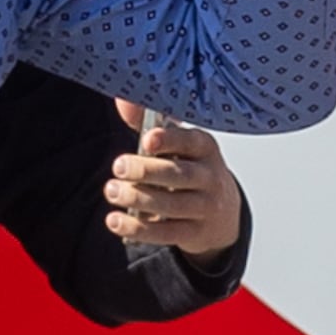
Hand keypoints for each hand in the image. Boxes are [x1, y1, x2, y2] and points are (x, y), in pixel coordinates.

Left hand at [107, 101, 244, 255]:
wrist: (222, 213)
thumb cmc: (191, 170)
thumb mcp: (178, 146)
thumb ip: (149, 126)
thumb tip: (124, 101)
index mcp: (205, 148)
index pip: (190, 142)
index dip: (169, 140)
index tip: (147, 140)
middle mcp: (211, 177)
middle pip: (179, 175)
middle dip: (146, 171)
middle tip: (118, 167)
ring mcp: (206, 208)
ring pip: (172, 205)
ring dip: (138, 199)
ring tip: (112, 191)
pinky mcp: (196, 233)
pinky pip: (166, 233)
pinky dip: (138, 229)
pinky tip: (116, 221)